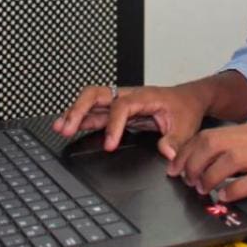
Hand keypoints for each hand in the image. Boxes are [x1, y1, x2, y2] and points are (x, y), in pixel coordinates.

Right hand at [52, 83, 209, 158]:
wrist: (187, 99)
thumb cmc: (184, 109)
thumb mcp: (186, 126)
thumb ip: (176, 140)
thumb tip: (167, 153)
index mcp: (144, 97)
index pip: (122, 106)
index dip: (113, 124)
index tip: (110, 144)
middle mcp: (128, 95)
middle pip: (97, 93)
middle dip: (80, 109)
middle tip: (68, 128)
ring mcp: (120, 101)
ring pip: (91, 100)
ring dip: (74, 112)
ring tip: (60, 127)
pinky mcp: (116, 110)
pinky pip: (94, 111)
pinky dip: (80, 118)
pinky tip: (67, 127)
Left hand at [168, 123, 246, 202]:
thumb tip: (220, 164)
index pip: (212, 134)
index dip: (189, 150)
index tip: (178, 166)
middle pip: (213, 143)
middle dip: (192, 162)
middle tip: (185, 180)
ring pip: (228, 158)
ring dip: (209, 176)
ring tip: (203, 189)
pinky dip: (235, 189)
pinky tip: (228, 196)